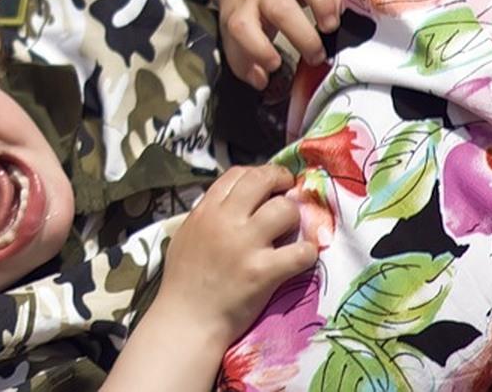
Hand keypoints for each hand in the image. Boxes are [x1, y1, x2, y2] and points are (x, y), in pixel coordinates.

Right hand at [156, 165, 317, 344]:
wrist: (187, 319)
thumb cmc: (184, 280)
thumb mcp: (187, 234)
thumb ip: (208, 214)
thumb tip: (232, 202)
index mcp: (206, 210)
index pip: (237, 174)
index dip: (259, 172)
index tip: (269, 183)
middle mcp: (225, 220)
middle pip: (263, 181)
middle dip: (282, 181)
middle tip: (290, 191)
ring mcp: (245, 245)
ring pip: (285, 210)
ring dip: (295, 217)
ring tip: (294, 229)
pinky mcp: (263, 272)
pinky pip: (300, 252)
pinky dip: (307, 252)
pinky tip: (303, 256)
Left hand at [219, 0, 341, 89]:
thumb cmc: (247, 14)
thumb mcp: (235, 38)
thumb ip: (244, 62)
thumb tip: (262, 80)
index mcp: (241, 11)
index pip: (242, 27)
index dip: (259, 49)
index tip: (275, 65)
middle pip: (280, 7)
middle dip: (302, 35)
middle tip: (316, 56)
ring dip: (322, 2)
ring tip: (331, 26)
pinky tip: (338, 10)